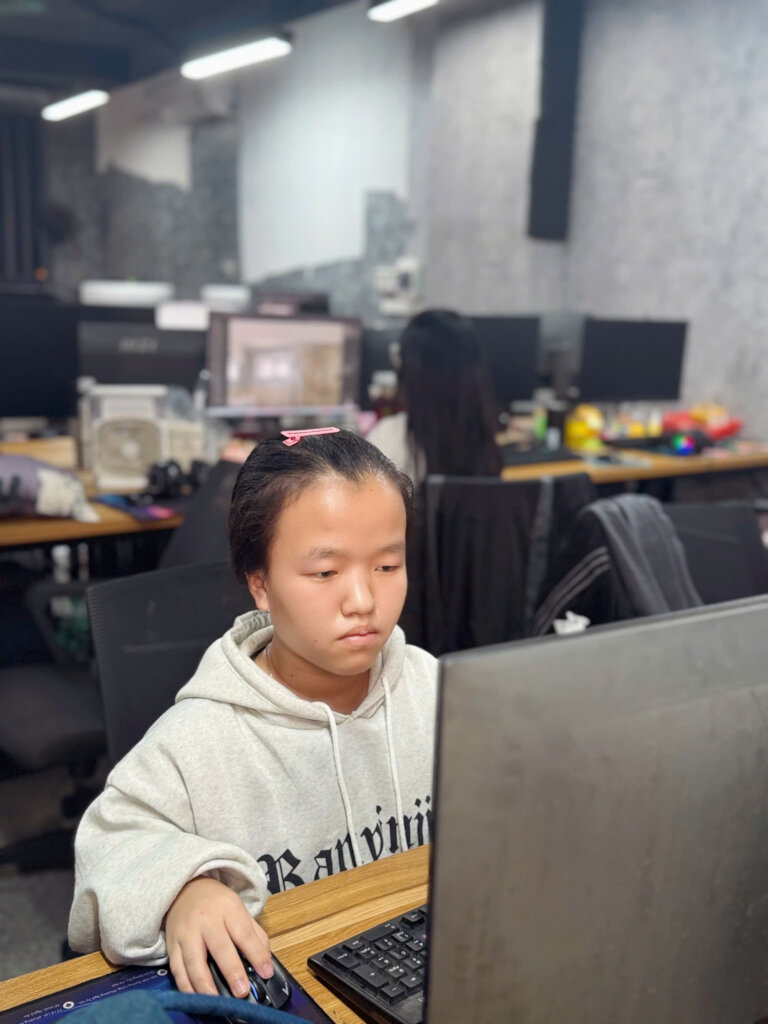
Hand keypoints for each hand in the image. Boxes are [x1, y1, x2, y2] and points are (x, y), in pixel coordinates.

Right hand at [165, 876, 272, 997]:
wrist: (185, 889)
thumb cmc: (216, 903)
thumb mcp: (239, 909)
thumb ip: (254, 934)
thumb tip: (265, 961)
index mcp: (228, 908)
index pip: (244, 933)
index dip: (256, 954)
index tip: (265, 973)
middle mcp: (206, 920)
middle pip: (220, 947)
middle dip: (231, 971)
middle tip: (242, 992)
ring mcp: (186, 933)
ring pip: (194, 961)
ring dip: (205, 984)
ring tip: (217, 1001)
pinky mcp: (172, 945)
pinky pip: (177, 969)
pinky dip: (186, 986)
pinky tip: (196, 997)